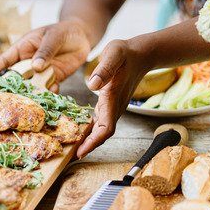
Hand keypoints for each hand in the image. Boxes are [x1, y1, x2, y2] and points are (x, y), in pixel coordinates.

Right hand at [0, 20, 91, 91]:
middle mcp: (28, 62)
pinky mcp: (53, 79)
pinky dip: (49, 94)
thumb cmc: (63, 31)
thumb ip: (46, 50)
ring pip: (31, 85)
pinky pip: (48, 89)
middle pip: (16, 76)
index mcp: (23, 48)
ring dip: (31, 93)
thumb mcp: (54, 36)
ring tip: (30, 101)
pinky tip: (51, 96)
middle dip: (12, 87)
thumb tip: (35, 66)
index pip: (6, 59)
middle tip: (7, 98)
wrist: (82, 37)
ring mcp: (40, 72)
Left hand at [77, 39, 151, 157]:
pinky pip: (99, 121)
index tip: (81, 152)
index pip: (106, 128)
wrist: (141, 53)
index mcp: (113, 98)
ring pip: (100, 129)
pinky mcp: (109, 103)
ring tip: (70, 148)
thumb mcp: (114, 54)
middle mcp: (114, 106)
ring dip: (87, 140)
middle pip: (102, 134)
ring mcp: (112, 106)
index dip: (93, 142)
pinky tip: (77, 131)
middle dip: (87, 146)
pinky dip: (89, 129)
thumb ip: (105, 69)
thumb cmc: (126, 53)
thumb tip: (92, 85)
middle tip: (68, 156)